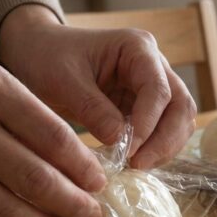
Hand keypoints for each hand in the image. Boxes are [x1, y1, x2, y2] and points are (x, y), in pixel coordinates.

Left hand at [0, 5, 196, 168]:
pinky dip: (153, 149)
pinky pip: (160, 131)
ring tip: (136, 168)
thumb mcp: (63, 79)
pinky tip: (132, 164)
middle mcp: (153, 65)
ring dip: (164, 147)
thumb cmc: (47, 58)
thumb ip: (92, 107)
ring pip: (177, 121)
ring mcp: (151, 87)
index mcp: (137, 48)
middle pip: (180, 105)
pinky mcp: (142, 108)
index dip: (148, 122)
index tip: (129, 150)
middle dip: (165, 139)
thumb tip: (119, 140)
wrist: (36, 55)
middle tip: (139, 165)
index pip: (158, 88)